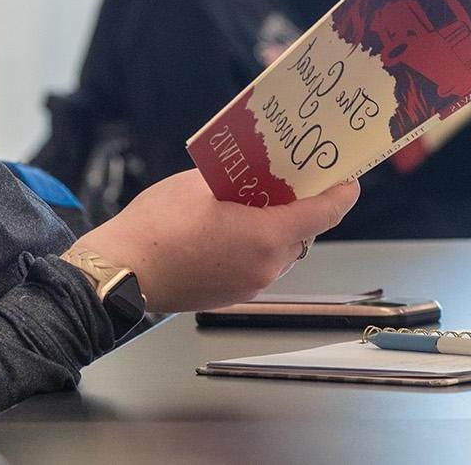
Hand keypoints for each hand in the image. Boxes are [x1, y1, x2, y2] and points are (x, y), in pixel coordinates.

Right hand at [73, 170, 359, 313]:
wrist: (122, 272)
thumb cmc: (156, 226)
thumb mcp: (199, 184)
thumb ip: (236, 179)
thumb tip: (251, 176)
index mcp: (266, 236)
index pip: (324, 214)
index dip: (340, 194)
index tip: (348, 180)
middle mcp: (267, 266)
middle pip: (303, 232)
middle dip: (302, 207)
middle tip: (292, 180)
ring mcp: (250, 285)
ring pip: (281, 251)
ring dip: (278, 227)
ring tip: (256, 201)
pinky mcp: (232, 295)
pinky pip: (259, 265)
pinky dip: (257, 245)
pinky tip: (234, 226)